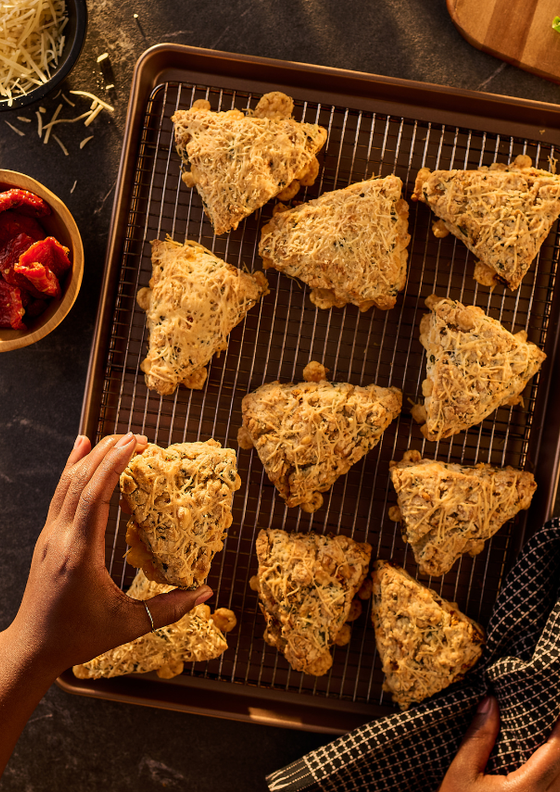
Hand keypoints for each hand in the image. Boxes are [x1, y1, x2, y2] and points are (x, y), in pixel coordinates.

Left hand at [5, 433, 212, 677]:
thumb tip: (205, 593)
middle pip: (80, 482)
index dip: (113, 466)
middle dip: (107, 453)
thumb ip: (168, 609)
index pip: (95, 497)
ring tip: (114, 437)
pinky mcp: (47, 537)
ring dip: (90, 457)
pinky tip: (79, 451)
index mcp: (80, 555)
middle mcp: (61, 538)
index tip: (134, 444)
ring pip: (66, 484)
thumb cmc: (79, 637)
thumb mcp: (127, 626)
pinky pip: (60, 494)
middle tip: (136, 437)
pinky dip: (71, 469)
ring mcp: (50, 535)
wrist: (33, 646)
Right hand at [439, 696, 559, 790]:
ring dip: (558, 759)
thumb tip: (490, 701)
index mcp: (525, 791)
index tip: (557, 705)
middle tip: (553, 718)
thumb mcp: (461, 774)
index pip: (556, 753)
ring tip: (550, 738)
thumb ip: (478, 738)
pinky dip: (554, 775)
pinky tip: (545, 763)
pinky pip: (554, 791)